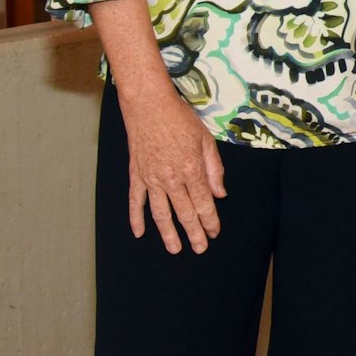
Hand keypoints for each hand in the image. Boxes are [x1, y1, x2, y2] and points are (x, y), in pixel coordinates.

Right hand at [117, 83, 225, 254]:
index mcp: (191, 170)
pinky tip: (139, 232)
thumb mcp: (206, 140)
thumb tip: (220, 194)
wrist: (149, 106)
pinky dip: (136, 218)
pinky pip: (135, 201)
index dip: (210, 221)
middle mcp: (170, 179)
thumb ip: (214, 169)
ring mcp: (150, 178)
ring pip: (160, 213)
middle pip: (184, 213)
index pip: (203, 203)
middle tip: (200, 249)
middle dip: (193, 233)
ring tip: (174, 249)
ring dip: (167, 233)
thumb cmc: (181, 119)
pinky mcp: (136, 175)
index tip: (215, 233)